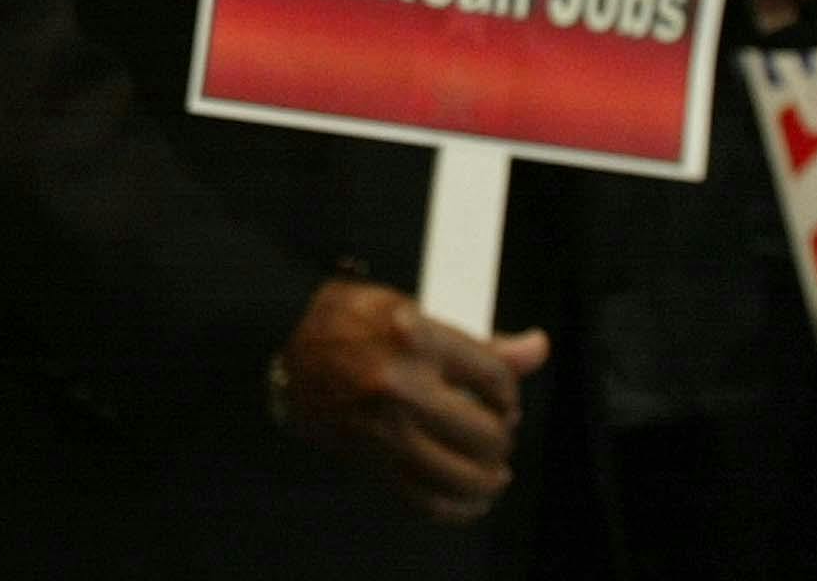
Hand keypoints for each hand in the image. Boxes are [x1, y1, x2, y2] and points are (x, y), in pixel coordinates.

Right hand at [274, 278, 548, 523]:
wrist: (279, 347)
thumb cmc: (344, 321)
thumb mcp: (406, 309)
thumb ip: (475, 339)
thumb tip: (537, 348)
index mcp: (413, 335)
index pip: (495, 377)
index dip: (508, 393)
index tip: (502, 399)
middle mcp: (401, 384)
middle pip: (489, 432)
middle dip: (500, 435)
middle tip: (492, 429)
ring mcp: (386, 429)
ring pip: (468, 474)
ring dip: (489, 476)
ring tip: (489, 467)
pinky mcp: (372, 461)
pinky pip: (432, 502)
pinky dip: (460, 507)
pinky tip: (469, 496)